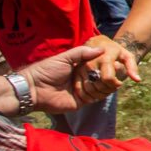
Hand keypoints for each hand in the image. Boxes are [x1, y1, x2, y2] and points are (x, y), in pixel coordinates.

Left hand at [21, 45, 136, 112]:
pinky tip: (104, 88)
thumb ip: (82, 53)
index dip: (107, 64)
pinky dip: (100, 93)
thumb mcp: (65, 57)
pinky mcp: (82, 101)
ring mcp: (84, 90)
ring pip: (102, 88)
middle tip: (117, 71)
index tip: (116, 61)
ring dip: (106, 84)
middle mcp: (83, 78)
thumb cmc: (46, 70)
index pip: (99, 66)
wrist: (34, 89)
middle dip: (110, 75)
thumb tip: (102, 48)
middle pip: (103, 77)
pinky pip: (96, 98)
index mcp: (80, 68)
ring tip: (110, 80)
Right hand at [76, 35, 140, 105]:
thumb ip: (132, 67)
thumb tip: (137, 80)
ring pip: (90, 89)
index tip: (119, 83)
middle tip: (112, 87)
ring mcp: (80, 68)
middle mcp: (90, 62)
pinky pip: (81, 89)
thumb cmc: (116, 51)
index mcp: (104, 57)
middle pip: (99, 86)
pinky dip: (89, 94)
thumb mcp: (127, 56)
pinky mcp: (75, 73)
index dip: (115, 84)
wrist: (98, 43)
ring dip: (99, 94)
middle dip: (108, 90)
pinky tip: (96, 91)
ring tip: (106, 89)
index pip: (108, 78)